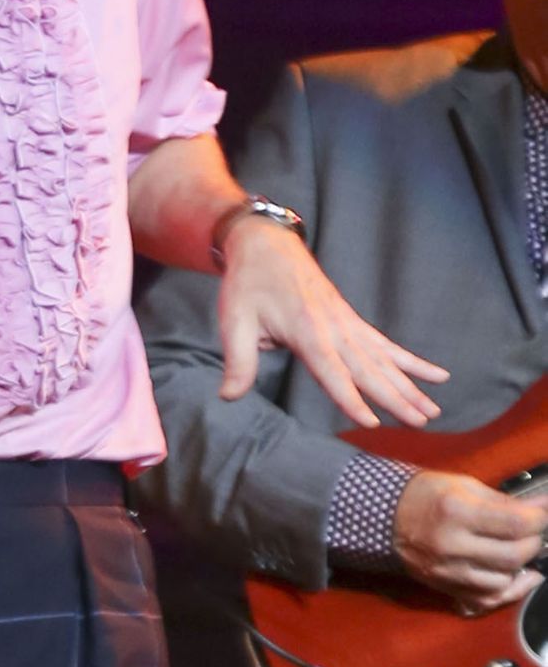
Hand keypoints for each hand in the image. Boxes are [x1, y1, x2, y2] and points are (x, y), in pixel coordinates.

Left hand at [216, 219, 447, 428]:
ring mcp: (347, 323)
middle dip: (395, 398)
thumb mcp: (234, 320)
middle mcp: (334, 327)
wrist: (265, 243)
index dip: (350, 397)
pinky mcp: (352, 321)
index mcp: (306, 330)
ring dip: (411, 386)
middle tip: (421, 423)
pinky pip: (386, 345)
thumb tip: (228, 397)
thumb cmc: (248, 283)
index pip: (331, 371)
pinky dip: (412, 361)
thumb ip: (238, 361)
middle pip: (368, 369)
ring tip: (434, 411)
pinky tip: (438, 375)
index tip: (371, 421)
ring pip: (384, 360)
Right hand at [393, 470, 547, 611]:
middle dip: (532, 542)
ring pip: (504, 581)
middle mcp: (452, 545)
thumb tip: (541, 507)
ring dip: (520, 566)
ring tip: (517, 550)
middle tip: (530, 531)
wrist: (384, 518)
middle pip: (514, 555)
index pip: (516, 524)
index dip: (538, 519)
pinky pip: (488, 600)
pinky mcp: (446, 588)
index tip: (540, 513)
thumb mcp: (463, 486)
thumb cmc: (425, 496)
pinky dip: (509, 591)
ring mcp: (448, 571)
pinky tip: (517, 577)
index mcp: (456, 512)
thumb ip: (504, 500)